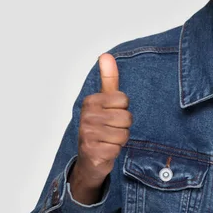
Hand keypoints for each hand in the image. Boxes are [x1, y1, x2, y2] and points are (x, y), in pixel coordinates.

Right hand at [69, 53, 131, 203]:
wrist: (89, 158)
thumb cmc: (100, 125)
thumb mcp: (105, 100)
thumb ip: (108, 78)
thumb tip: (105, 55)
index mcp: (90, 101)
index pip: (124, 100)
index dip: (123, 109)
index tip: (111, 114)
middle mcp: (86, 116)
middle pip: (126, 118)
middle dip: (123, 126)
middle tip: (111, 129)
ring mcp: (87, 134)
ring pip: (124, 134)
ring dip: (120, 139)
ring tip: (108, 139)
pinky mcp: (92, 151)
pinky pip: (118, 148)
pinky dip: (115, 151)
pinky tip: (105, 150)